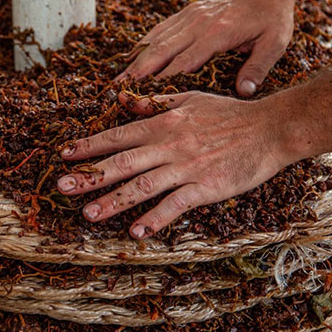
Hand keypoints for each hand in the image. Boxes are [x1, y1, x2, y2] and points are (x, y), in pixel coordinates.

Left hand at [56, 91, 295, 238]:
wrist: (270, 129)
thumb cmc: (230, 114)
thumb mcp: (190, 99)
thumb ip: (154, 102)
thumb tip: (121, 99)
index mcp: (164, 123)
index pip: (118, 135)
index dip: (89, 145)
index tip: (64, 154)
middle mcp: (170, 144)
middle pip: (122, 162)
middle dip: (90, 175)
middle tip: (61, 187)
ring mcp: (187, 166)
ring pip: (143, 185)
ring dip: (114, 201)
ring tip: (89, 215)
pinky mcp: (206, 186)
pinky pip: (175, 204)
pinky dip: (155, 218)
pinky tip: (136, 232)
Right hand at [119, 0, 295, 96]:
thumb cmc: (273, 19)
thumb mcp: (274, 45)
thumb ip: (257, 69)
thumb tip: (244, 93)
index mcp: (218, 32)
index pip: (185, 60)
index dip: (164, 79)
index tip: (146, 96)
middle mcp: (199, 21)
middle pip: (162, 48)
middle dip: (139, 70)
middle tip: (120, 89)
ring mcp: (191, 15)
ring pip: (157, 38)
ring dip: (136, 58)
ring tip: (119, 78)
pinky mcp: (188, 11)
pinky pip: (161, 28)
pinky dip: (144, 42)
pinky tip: (132, 56)